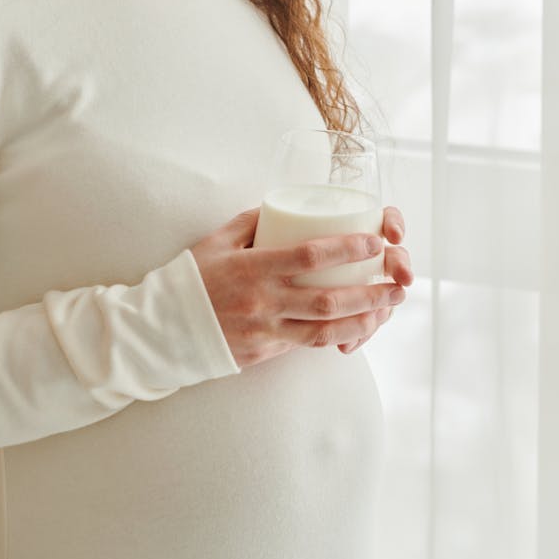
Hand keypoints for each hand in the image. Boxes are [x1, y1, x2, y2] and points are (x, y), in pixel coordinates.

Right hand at [190, 208, 409, 368]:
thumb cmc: (191, 279)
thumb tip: (285, 206)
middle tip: (396, 279)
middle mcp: (264, 302)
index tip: (375, 241)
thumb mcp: (218, 240)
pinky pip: (307, 345)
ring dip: (364, 318)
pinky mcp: (265, 352)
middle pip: (328, 299)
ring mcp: (266, 331)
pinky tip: (359, 327)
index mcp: (254, 269)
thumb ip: (253, 222)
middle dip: (370, 290)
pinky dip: (337, 336)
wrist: (161, 329)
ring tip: (389, 307)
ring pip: (325, 329)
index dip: (348, 249)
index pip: (311, 257)